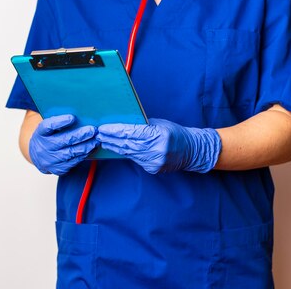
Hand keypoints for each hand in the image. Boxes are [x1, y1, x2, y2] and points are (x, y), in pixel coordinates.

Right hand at [29, 114, 98, 175]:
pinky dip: (83, 155)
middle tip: (92, 130)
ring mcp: (50, 159)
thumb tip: (77, 117)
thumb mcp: (48, 128)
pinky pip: (73, 162)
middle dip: (80, 135)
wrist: (37, 156)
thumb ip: (58, 122)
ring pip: (71, 153)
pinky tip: (90, 149)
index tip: (72, 117)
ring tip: (95, 140)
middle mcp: (44, 147)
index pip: (48, 126)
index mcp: (41, 133)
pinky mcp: (58, 169)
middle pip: (63, 140)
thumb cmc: (47, 137)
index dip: (60, 122)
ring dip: (85, 146)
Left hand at [96, 118, 221, 173]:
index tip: (103, 128)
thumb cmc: (175, 133)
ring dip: (114, 147)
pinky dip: (125, 153)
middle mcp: (157, 150)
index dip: (116, 131)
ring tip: (103, 141)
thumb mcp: (160, 124)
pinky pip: (135, 159)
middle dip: (111, 139)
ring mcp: (155, 161)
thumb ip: (143, 125)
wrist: (192, 151)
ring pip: (129, 153)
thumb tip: (123, 123)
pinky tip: (116, 149)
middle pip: (128, 144)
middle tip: (98, 134)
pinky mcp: (153, 168)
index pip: (132, 132)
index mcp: (160, 135)